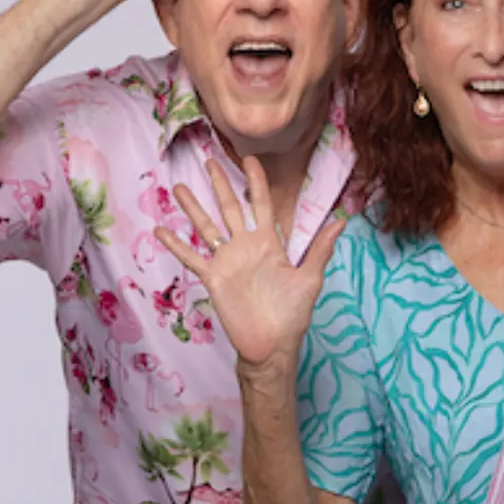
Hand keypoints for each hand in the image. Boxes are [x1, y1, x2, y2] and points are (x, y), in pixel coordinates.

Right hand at [155, 157, 344, 369]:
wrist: (272, 344)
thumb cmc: (293, 313)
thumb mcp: (310, 278)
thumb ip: (320, 248)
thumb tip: (342, 221)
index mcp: (269, 244)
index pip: (261, 205)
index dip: (256, 183)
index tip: (250, 159)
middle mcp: (245, 247)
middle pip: (229, 208)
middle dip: (220, 185)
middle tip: (208, 159)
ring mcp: (227, 261)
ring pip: (207, 227)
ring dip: (193, 207)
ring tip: (180, 186)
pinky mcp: (213, 278)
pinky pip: (192, 257)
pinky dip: (176, 244)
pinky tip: (161, 229)